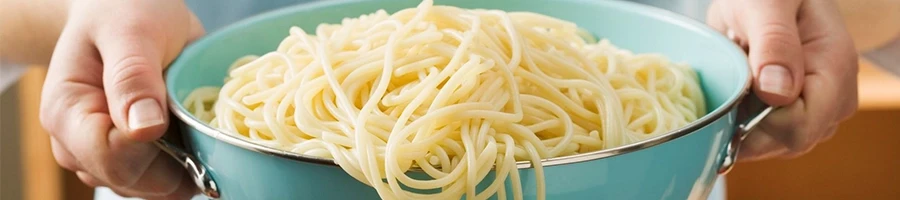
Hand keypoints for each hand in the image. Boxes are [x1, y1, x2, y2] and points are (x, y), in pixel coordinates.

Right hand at [39, 0, 203, 197]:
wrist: (125, 9)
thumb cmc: (125, 10)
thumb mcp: (131, 30)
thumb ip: (133, 77)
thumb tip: (145, 129)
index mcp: (66, 112)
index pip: (113, 159)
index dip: (157, 149)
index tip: (183, 115)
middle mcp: (76, 144)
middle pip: (133, 182)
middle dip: (175, 160)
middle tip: (197, 114)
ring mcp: (102, 156)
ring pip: (151, 189)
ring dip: (184, 163)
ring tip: (190, 116)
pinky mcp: (130, 159)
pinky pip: (163, 182)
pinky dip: (186, 163)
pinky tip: (192, 130)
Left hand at [706, 0, 858, 160]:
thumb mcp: (768, 3)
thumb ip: (775, 42)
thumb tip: (776, 94)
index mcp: (835, 70)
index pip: (799, 127)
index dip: (756, 121)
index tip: (731, 91)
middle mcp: (832, 99)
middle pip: (784, 142)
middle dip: (745, 123)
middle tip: (729, 79)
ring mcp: (815, 111)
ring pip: (770, 144)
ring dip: (739, 120)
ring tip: (734, 79)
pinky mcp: (793, 116)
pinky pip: (761, 136)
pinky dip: (738, 119)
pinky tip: (734, 90)